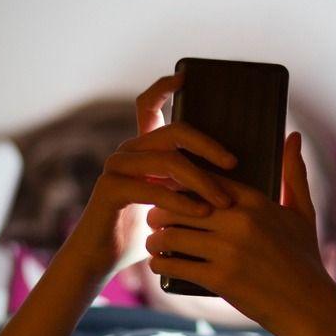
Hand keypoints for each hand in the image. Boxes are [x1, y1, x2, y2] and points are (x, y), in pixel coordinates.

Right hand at [69, 73, 237, 276]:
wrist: (101, 259)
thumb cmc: (142, 234)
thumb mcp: (171, 205)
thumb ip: (189, 186)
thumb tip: (232, 177)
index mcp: (142, 150)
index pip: (148, 106)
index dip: (164, 88)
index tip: (185, 76)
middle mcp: (128, 152)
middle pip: (174, 132)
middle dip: (209, 146)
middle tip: (234, 164)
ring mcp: (116, 168)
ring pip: (169, 161)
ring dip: (202, 181)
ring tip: (224, 202)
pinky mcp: (110, 189)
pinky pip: (153, 188)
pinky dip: (181, 201)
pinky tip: (201, 212)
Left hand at [143, 131, 329, 331]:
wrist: (308, 307)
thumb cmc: (305, 259)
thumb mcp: (303, 213)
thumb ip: (294, 173)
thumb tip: (293, 135)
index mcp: (255, 202)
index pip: (204, 180)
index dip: (182, 185)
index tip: (171, 191)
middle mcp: (240, 222)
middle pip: (180, 205)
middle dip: (161, 212)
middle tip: (154, 218)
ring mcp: (228, 250)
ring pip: (172, 234)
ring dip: (156, 238)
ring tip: (154, 241)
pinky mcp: (219, 278)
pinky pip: (175, 263)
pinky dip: (161, 263)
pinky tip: (159, 263)